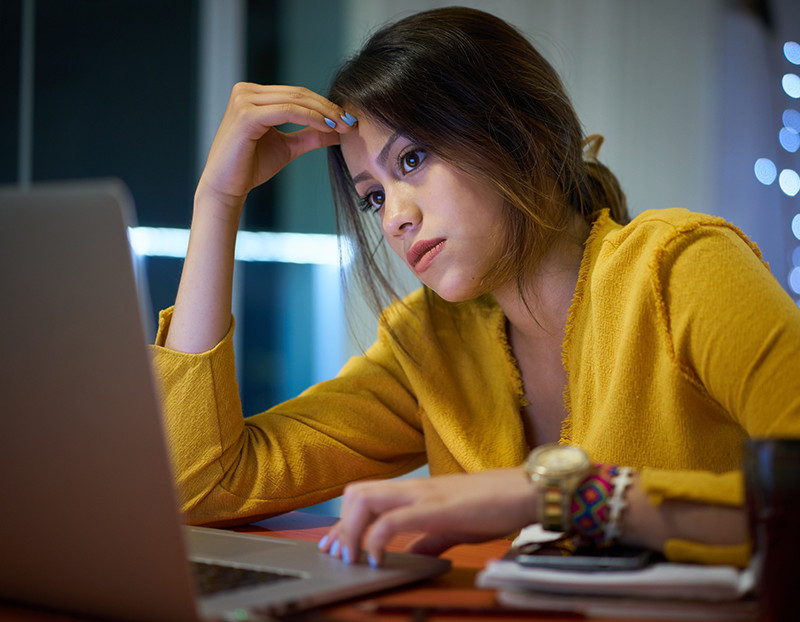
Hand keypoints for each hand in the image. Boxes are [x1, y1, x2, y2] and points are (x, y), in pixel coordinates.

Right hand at [196, 83, 356, 214]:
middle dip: (329, 108)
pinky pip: (287, 111)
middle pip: (298, 94)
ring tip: (343, 126)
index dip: (325, 105)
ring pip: (295, 100)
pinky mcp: (246, 114)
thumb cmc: (250, 167)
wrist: (226, 187)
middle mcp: (246, 91)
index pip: (297, 94)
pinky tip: (327, 128)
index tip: (348, 120)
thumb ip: (310, 135)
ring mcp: (244, 100)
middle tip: (351, 122)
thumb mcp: (288, 147)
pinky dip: (311, 118)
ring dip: (324, 113)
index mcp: (253, 95)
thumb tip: (338, 130)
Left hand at [318, 467, 536, 565]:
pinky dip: (377, 539)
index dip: (342, 522)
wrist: (526, 490)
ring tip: (354, 557)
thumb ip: (428, 540)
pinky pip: (394, 519)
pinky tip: (379, 559)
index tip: (332, 545)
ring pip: (366, 500)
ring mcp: (423, 495)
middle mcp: (414, 488)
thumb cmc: (494, 506)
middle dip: (340, 525)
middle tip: (338, 554)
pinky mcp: (437, 508)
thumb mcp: (453, 527)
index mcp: (416, 492)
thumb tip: (409, 557)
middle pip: (356, 493)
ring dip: (351, 531)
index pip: (365, 497)